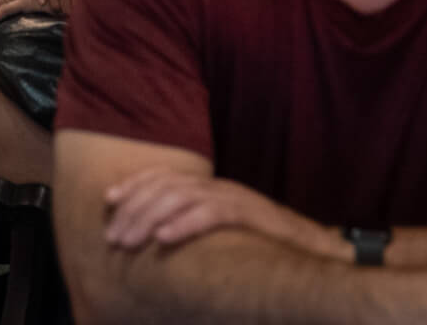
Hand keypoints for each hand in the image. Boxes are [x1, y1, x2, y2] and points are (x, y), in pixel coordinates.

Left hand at [102, 167, 346, 260]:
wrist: (318, 250)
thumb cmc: (267, 245)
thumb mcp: (224, 230)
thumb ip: (197, 225)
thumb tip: (158, 237)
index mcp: (210, 187)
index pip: (164, 177)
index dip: (134, 185)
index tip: (108, 201)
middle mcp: (218, 187)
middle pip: (165, 188)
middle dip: (133, 210)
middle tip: (112, 236)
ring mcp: (234, 198)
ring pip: (180, 198)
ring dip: (148, 219)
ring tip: (128, 240)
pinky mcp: (249, 215)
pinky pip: (211, 215)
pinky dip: (184, 224)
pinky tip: (163, 238)